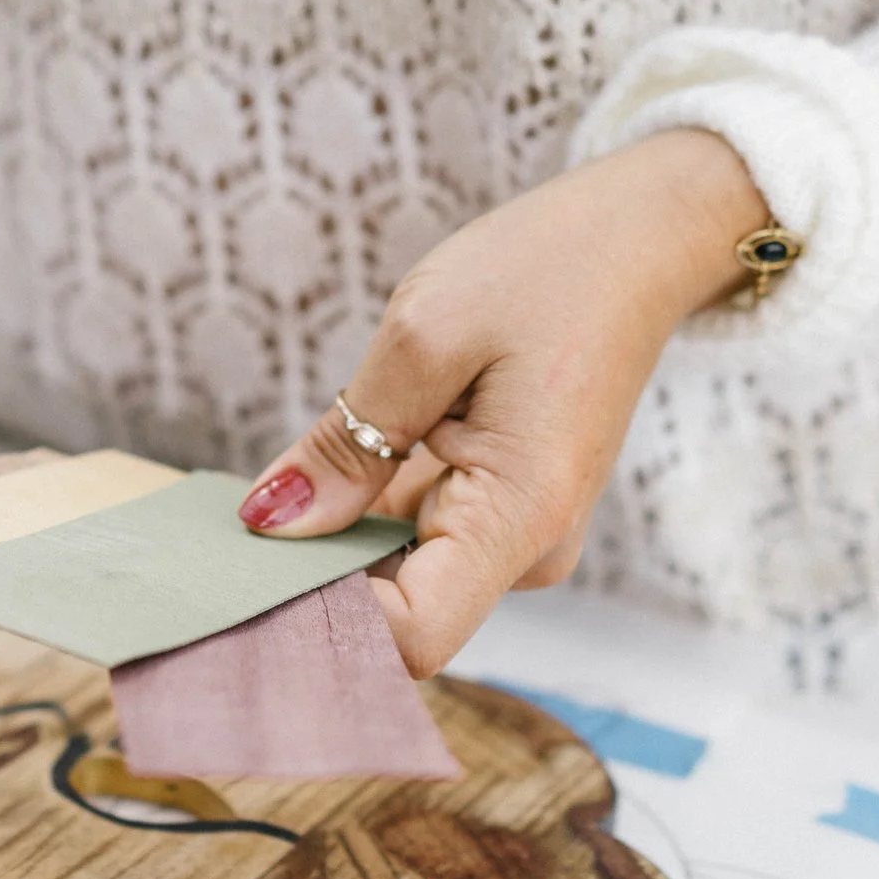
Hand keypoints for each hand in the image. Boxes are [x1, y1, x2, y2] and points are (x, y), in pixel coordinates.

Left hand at [237, 130, 769, 676]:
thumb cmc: (545, 270)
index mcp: (519, 517)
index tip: (255, 571)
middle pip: (399, 613)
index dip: (326, 616)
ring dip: (338, 537)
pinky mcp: (504, 511)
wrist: (638, 241)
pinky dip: (368, 509)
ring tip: (294, 475)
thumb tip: (270, 524)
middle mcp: (528, 548)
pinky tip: (340, 466)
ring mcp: (519, 535)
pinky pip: (419, 535)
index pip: (411, 637)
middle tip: (241, 526)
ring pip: (400, 572)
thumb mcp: (423, 339)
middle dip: (317, 576)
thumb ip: (343, 447)